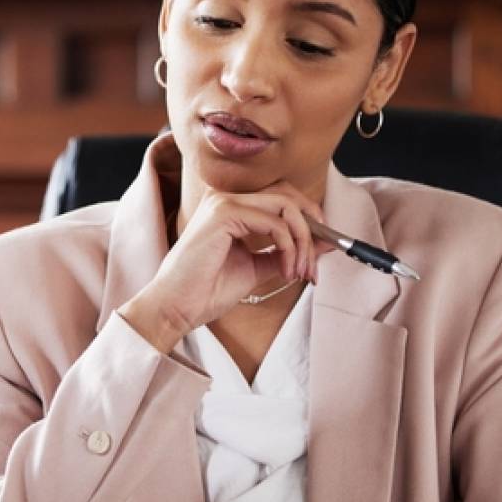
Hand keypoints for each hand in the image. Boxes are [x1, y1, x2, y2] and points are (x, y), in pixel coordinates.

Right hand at [117, 182, 328, 352]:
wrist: (176, 307)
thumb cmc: (207, 290)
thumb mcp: (257, 268)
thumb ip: (286, 252)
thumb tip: (325, 243)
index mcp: (231, 208)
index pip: (281, 197)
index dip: (308, 219)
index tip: (321, 249)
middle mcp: (226, 198)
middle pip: (288, 194)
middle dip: (312, 225)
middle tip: (316, 259)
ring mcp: (223, 202)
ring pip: (286, 206)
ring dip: (302, 241)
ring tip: (299, 272)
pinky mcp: (224, 214)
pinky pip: (275, 223)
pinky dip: (289, 247)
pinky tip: (285, 271)